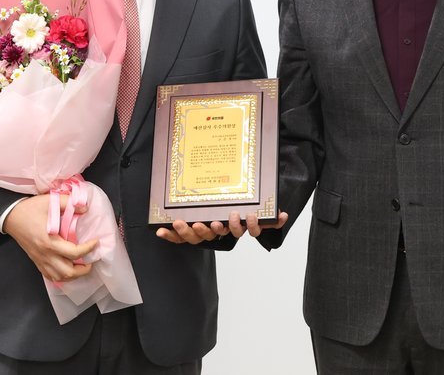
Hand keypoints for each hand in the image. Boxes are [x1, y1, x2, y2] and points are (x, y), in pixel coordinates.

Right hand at [4, 193, 98, 281]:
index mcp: (49, 241)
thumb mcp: (50, 201)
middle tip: (91, 260)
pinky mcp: (36, 261)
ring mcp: (40, 260)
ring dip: (74, 275)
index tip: (96, 242)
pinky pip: (50, 276)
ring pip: (59, 277)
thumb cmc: (30, 209)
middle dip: (83, 269)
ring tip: (82, 265)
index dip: (88, 249)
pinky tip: (68, 269)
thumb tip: (86, 208)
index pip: (73, 253)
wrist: (11, 216)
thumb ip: (69, 202)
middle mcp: (45, 254)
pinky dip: (62, 276)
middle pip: (67, 272)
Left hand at [155, 211, 289, 243]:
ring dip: (189, 231)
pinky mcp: (187, 234)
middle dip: (211, 229)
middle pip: (215, 234)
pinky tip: (160, 231)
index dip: (243, 226)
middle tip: (210, 222)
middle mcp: (219, 231)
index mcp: (236, 225)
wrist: (220, 205)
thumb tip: (283, 215)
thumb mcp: (254, 211)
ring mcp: (202, 233)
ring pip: (196, 237)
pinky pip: (178, 238)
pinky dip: (169, 236)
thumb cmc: (238, 208)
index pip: (242, 230)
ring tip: (183, 222)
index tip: (243, 216)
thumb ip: (270, 216)